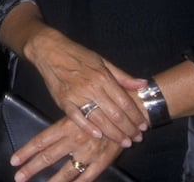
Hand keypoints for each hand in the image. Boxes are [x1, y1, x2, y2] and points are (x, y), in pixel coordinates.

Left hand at [12, 115, 125, 181]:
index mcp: (67, 126)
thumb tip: (45, 137)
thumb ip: (63, 124)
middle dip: (31, 169)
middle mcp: (75, 140)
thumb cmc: (101, 106)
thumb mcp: (78, 110)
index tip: (14, 161)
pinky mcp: (103, 161)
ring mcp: (89, 152)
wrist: (129, 110)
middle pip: (48, 157)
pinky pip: (88, 177)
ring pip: (66, 171)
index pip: (41, 140)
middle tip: (18, 178)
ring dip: (52, 181)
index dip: (26, 151)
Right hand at [26, 29, 147, 144]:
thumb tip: (143, 84)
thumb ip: (122, 76)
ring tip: (124, 142)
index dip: (136, 117)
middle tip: (136, 139)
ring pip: (100, 119)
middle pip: (115, 114)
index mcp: (103, 77)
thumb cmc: (77, 55)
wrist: (49, 50)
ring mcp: (76, 95)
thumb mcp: (102, 61)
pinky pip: (77, 118)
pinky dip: (88, 128)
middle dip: (129, 129)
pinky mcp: (63, 100)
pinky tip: (99, 136)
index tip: (143, 127)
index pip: (125, 102)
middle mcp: (91, 87)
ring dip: (114, 134)